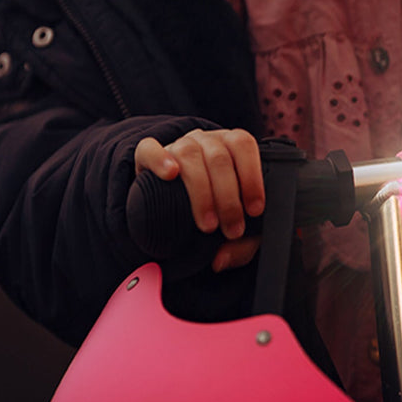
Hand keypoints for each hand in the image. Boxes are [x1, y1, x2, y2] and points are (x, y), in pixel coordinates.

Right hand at [134, 129, 263, 270]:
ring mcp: (176, 145)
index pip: (243, 145)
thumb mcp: (233, 225)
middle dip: (228, 198)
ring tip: (207, 224)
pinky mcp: (147, 154)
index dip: (251, 176)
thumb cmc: (212, 210)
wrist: (170, 204)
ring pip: (189, 154)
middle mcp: (205, 141)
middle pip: (219, 157)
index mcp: (231, 147)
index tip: (254, 210)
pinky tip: (170, 175)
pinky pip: (150, 148)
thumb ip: (240, 244)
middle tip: (231, 230)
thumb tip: (221, 260)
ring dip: (201, 191)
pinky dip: (160, 159)